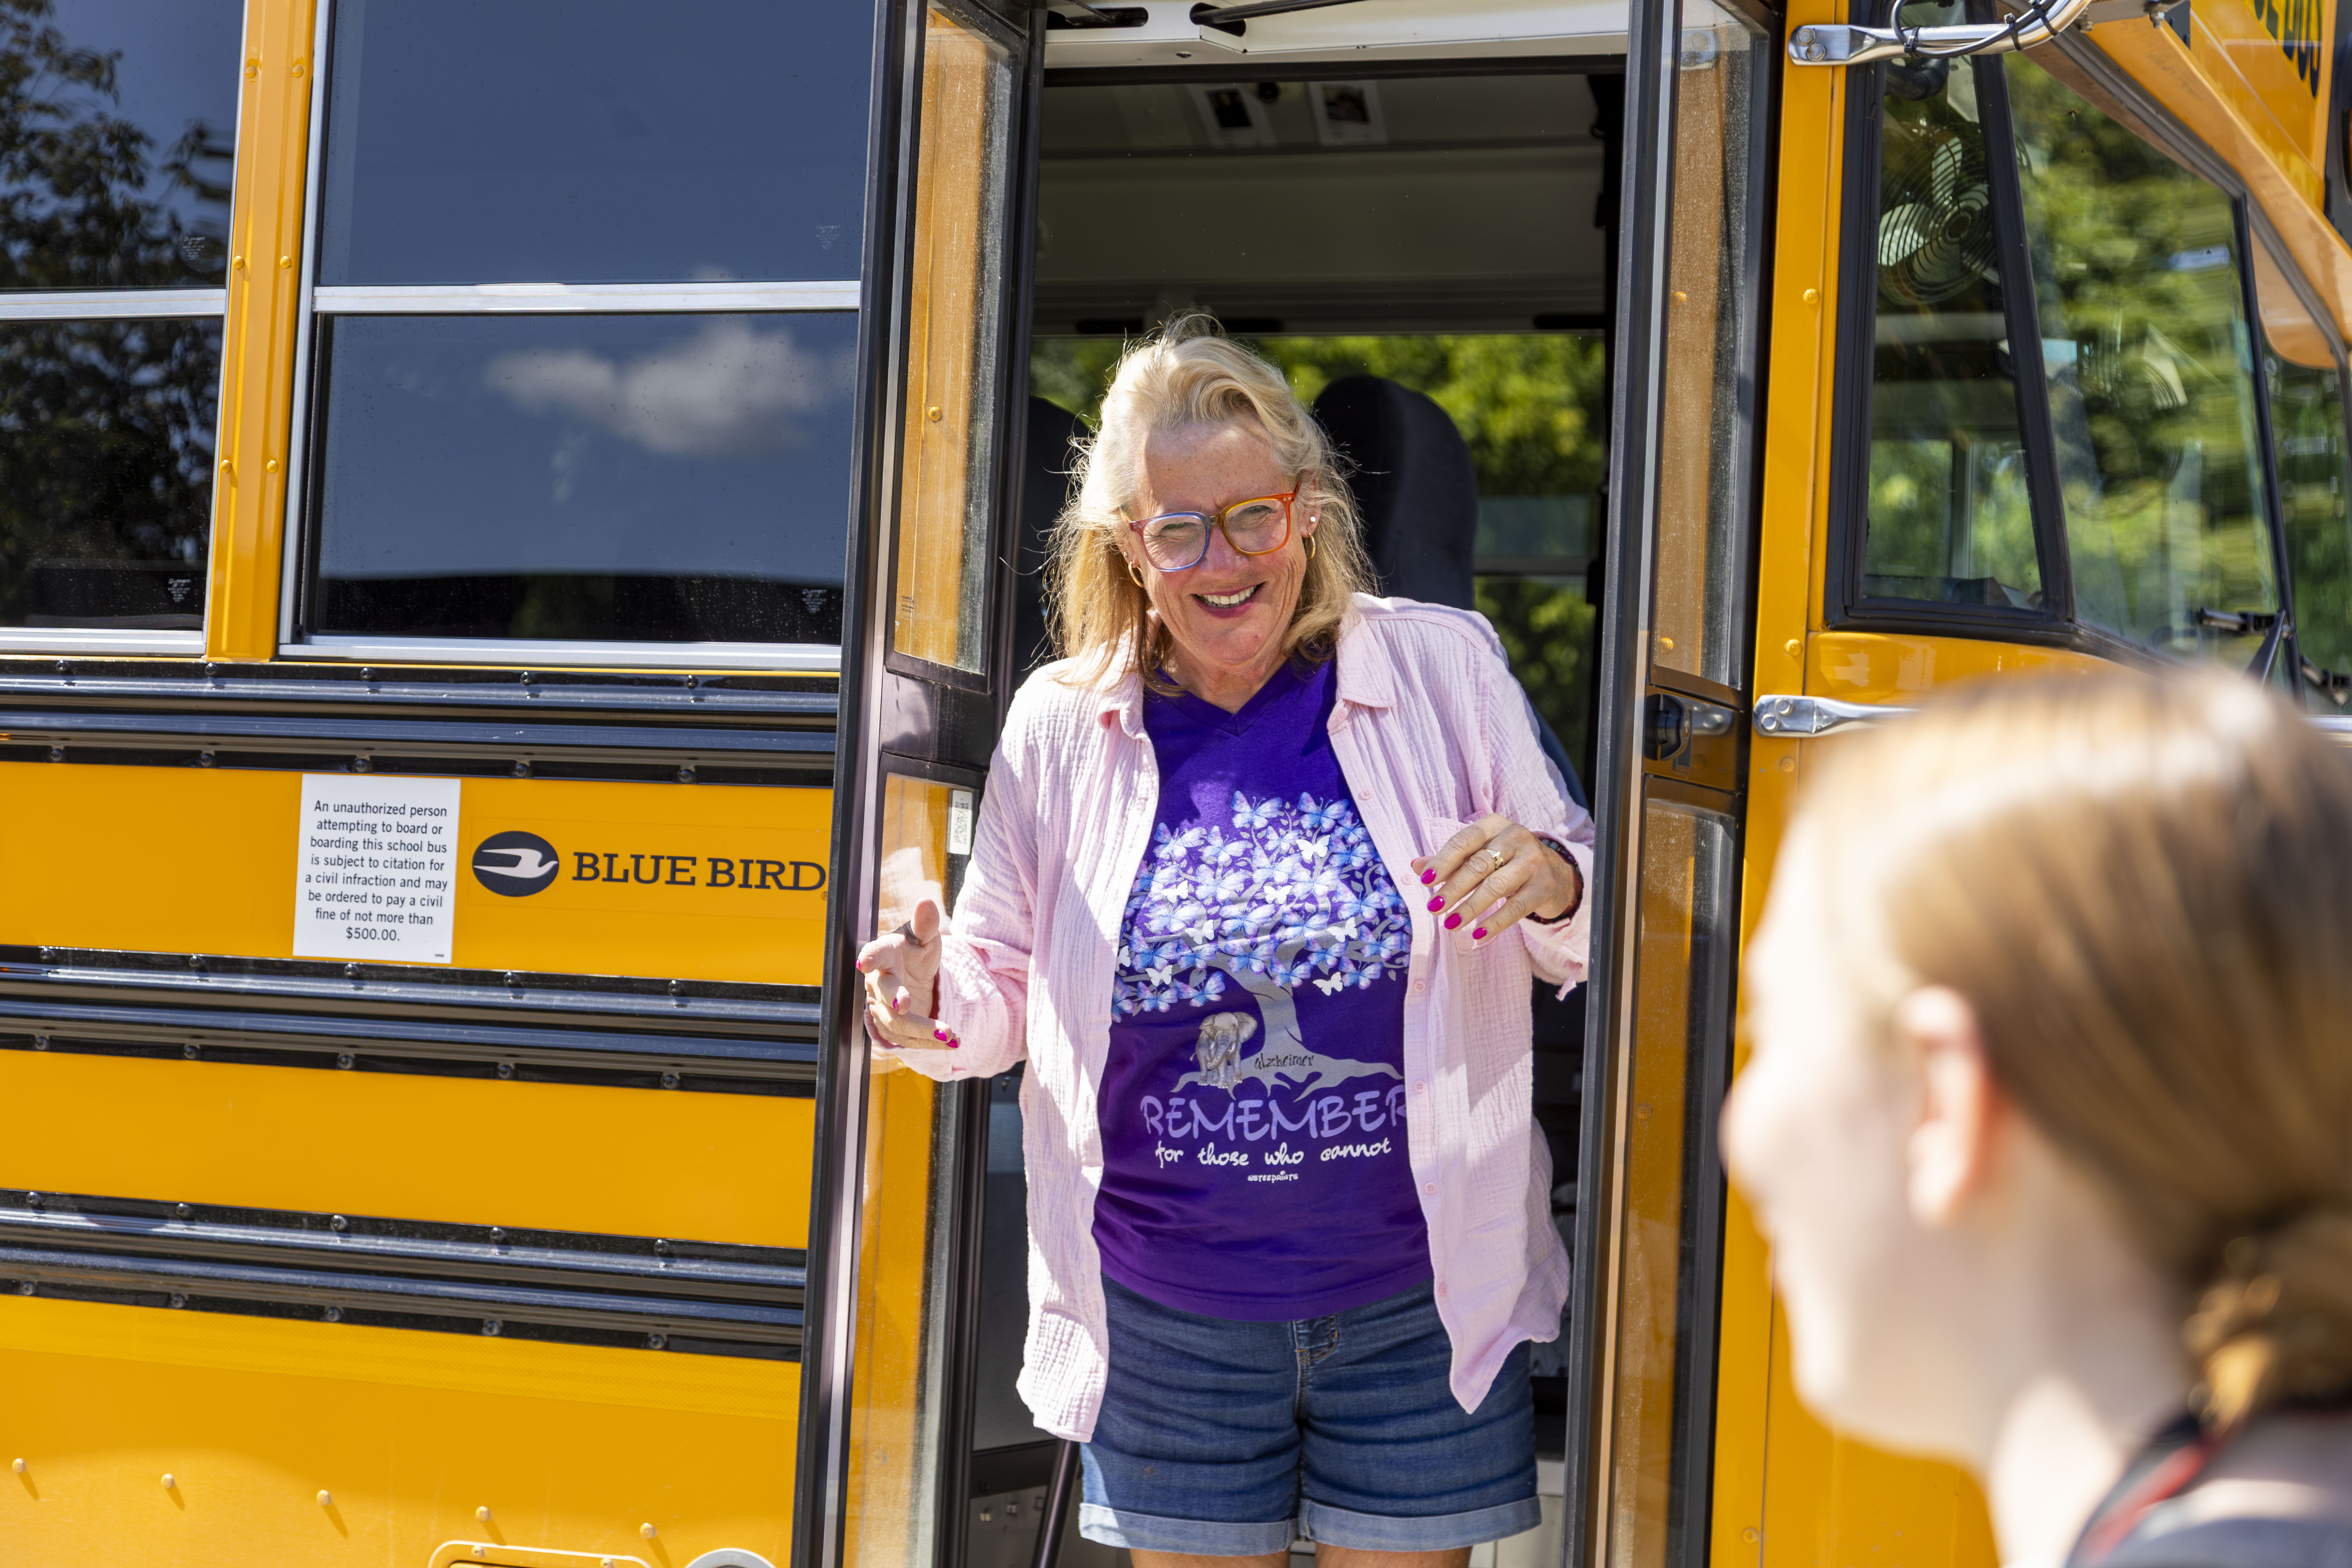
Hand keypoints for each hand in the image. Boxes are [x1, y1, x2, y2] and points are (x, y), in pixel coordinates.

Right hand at [854, 897, 956, 1052]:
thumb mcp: (924, 937)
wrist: (913, 977)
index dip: (869, 957)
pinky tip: (951, 1043)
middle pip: (884, 994)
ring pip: (897, 1022)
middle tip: (904, 1004)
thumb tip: (926, 901)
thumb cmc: (914, 952)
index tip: (864, 962)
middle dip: (894, 1000)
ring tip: (950, 1035)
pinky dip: (929, 1042)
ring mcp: (882, 1008)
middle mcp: (878, 983)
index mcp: (884, 954)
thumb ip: (925, 923)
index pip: (874, 954)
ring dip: (923, 1030)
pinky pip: (908, 1039)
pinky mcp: (892, 1027)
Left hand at [1411, 815, 1581, 949]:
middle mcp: (1516, 837)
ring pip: (1496, 886)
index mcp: (1494, 825)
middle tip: (1433, 908)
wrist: (1556, 873)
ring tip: (1450, 924)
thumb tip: (1415, 866)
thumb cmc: (1507, 861)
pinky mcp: (1544, 887)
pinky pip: (1516, 908)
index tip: (1425, 880)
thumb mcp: (1480, 853)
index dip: (1443, 861)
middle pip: (1478, 865)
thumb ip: (1450, 860)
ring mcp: (1533, 861)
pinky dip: (1495, 923)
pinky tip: (1477, 935)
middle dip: (1453, 888)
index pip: (1464, 841)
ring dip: (1470, 907)